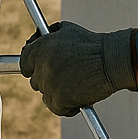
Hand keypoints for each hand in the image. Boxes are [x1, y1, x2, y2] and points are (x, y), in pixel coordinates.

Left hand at [20, 22, 136, 115]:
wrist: (113, 59)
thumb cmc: (94, 45)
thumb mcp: (69, 30)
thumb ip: (49, 35)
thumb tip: (36, 39)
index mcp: (41, 48)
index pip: (24, 62)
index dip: (34, 67)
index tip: (44, 69)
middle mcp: (42, 65)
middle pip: (36, 81)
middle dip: (49, 80)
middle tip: (67, 76)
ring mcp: (50, 84)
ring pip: (46, 95)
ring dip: (58, 93)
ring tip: (77, 85)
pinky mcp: (60, 99)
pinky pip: (57, 108)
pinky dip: (67, 106)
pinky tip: (79, 98)